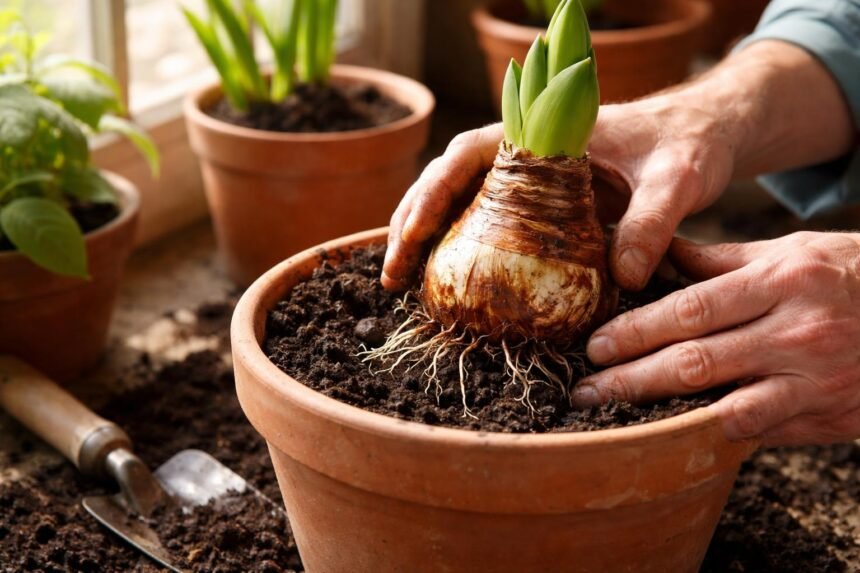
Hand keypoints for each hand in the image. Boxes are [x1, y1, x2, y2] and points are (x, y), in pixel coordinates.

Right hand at [381, 93, 738, 291]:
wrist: (706, 134)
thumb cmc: (689, 143)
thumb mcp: (680, 178)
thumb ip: (654, 221)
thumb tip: (624, 277)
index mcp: (546, 135)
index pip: (469, 153)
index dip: (432, 192)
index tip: (409, 235)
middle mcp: (529, 156)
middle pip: (449, 181)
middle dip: (411, 224)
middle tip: (390, 277)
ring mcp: (533, 182)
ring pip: (461, 205)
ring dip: (427, 241)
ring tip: (402, 287)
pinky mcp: (544, 207)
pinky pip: (490, 227)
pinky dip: (462, 253)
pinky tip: (450, 288)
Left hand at [574, 232, 859, 445]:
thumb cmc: (851, 274)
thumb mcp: (793, 252)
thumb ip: (722, 259)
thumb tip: (659, 254)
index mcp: (782, 280)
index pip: (691, 308)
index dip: (636, 329)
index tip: (596, 344)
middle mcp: (796, 331)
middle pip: (696, 360)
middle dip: (631, 377)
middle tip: (586, 388)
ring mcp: (814, 379)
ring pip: (723, 405)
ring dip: (662, 413)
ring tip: (615, 416)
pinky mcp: (827, 416)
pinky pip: (758, 432)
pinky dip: (713, 434)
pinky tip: (673, 435)